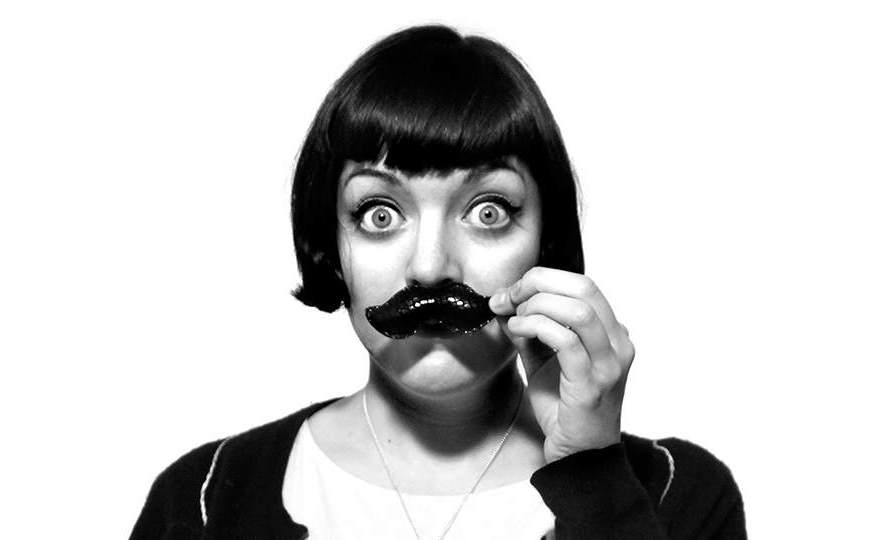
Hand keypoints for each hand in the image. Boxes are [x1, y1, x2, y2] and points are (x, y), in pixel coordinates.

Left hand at [489, 267, 634, 462]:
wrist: (579, 453)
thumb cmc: (565, 406)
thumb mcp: (543, 358)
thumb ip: (529, 329)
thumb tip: (505, 301)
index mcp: (611, 331)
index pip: (582, 284)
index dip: (543, 278)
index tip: (511, 291)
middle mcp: (618, 343)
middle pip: (583, 287)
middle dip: (538, 284)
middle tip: (509, 297)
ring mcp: (609, 363)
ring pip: (579, 311)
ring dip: (537, 306)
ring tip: (515, 317)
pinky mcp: (592, 384)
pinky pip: (566, 342)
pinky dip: (536, 328)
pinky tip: (518, 331)